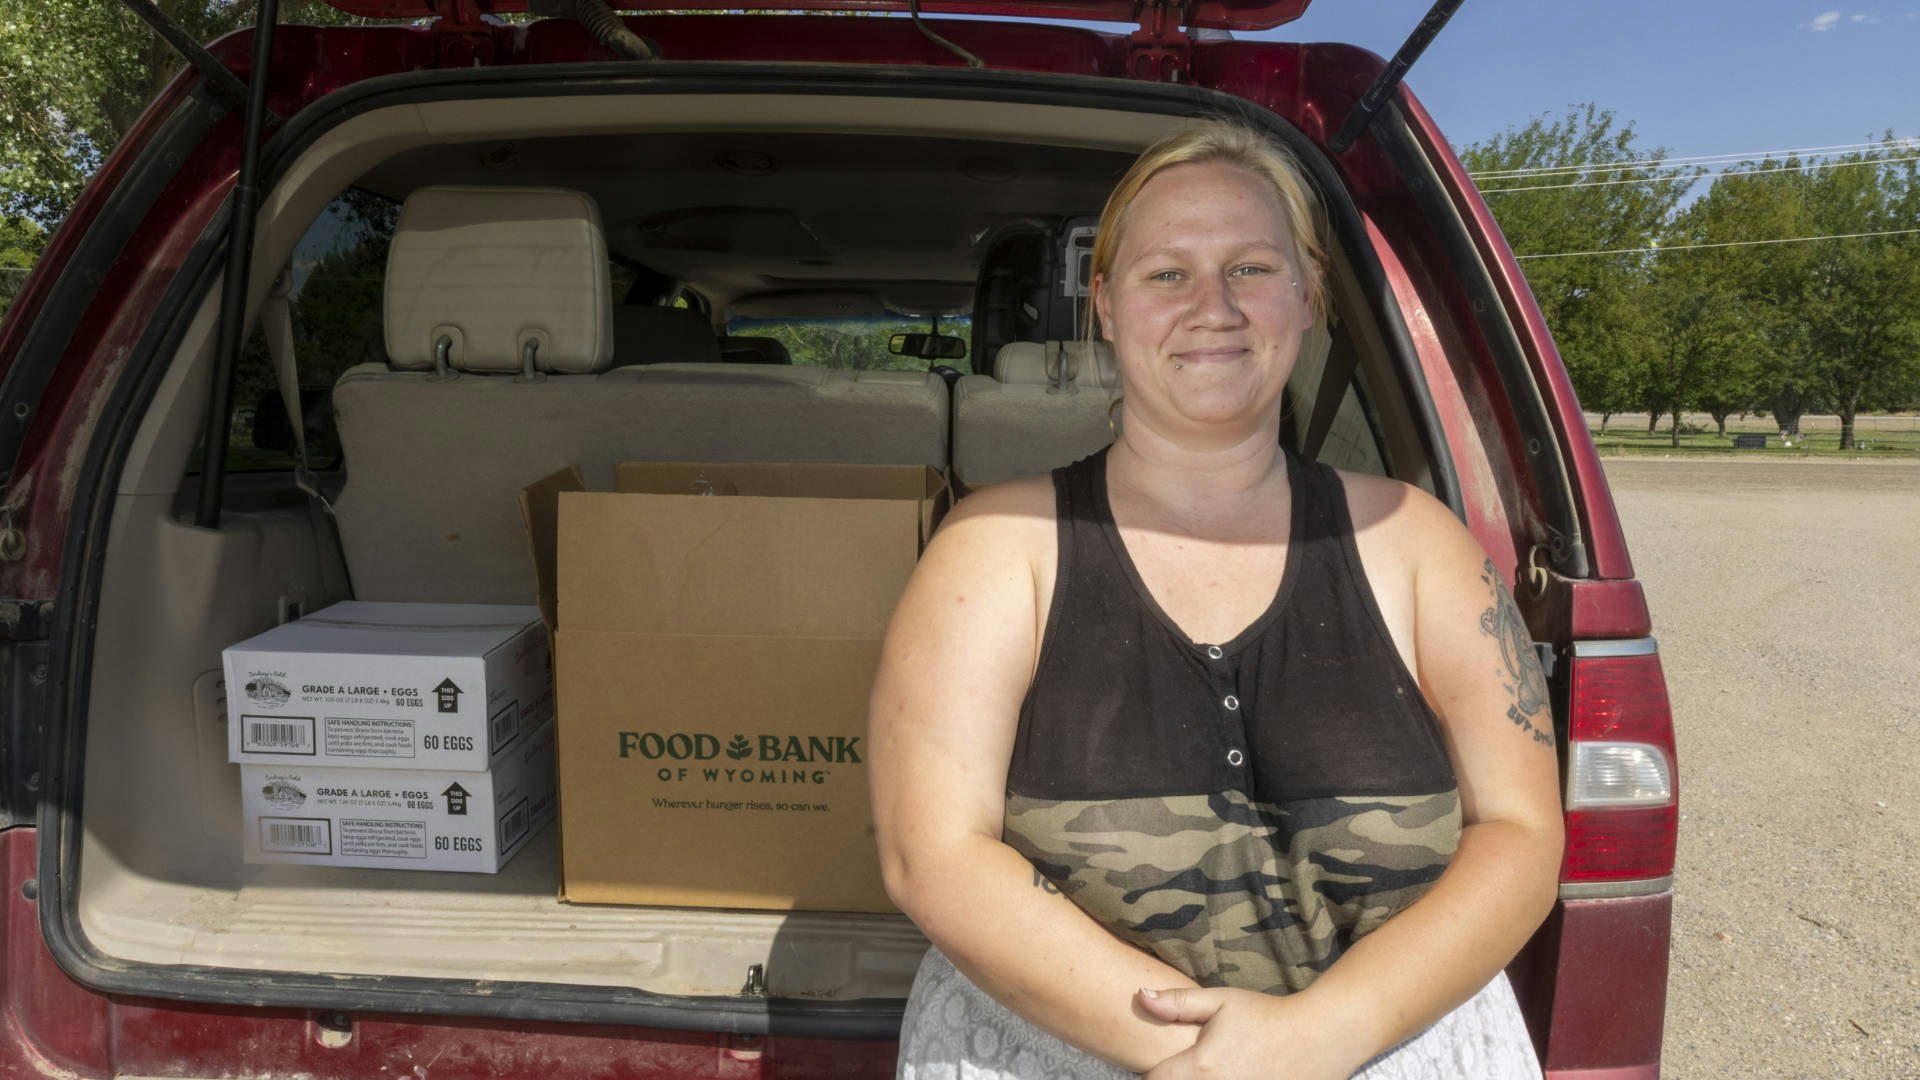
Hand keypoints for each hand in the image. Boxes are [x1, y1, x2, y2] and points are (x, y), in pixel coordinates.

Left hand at [1135, 985, 1366, 1079]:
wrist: (1318, 1038)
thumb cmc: (1266, 1015)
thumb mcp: (1220, 1001)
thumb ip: (1177, 1003)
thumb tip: (1139, 996)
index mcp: (1202, 1067)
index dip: (1153, 1074)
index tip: (1163, 1065)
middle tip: (1187, 1068)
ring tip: (1215, 1071)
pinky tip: (1230, 1075)